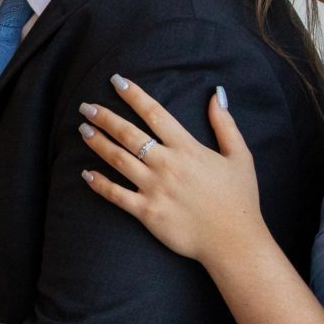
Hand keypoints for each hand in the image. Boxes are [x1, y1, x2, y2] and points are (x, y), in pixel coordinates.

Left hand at [78, 78, 267, 266]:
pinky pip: (116, 195)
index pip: (155, 113)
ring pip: (118, 159)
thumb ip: (225, 124)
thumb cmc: (239, 199)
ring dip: (97, 143)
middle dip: (104, 117)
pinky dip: (99, 184)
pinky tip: (85, 173)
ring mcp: (155, 189)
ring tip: (83, 129)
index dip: (134, 95)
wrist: (234, 242)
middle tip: (86, 106)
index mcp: (187, 148)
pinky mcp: (147, 213)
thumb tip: (216, 94)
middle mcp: (167, 165)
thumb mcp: (240, 156)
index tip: (116, 81)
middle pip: (128, 134)